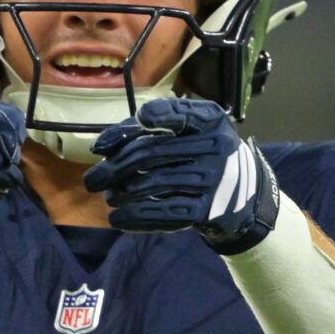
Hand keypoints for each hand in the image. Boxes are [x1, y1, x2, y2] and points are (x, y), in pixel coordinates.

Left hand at [83, 97, 280, 253]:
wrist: (243, 195)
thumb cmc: (203, 155)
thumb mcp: (190, 130)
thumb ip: (149, 128)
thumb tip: (103, 146)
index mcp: (210, 120)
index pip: (171, 114)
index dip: (131, 128)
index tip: (100, 147)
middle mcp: (215, 146)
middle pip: (151, 153)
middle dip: (114, 167)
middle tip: (91, 181)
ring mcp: (212, 179)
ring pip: (153, 184)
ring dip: (122, 193)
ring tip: (109, 197)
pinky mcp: (206, 210)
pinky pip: (164, 213)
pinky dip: (136, 217)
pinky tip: (118, 218)